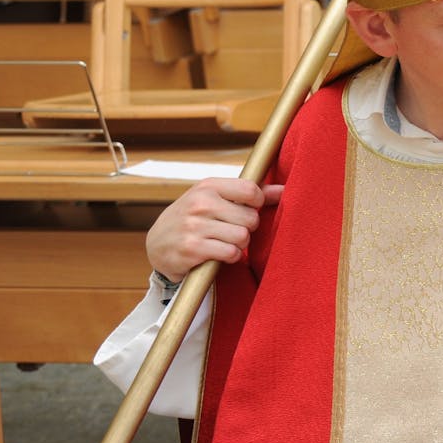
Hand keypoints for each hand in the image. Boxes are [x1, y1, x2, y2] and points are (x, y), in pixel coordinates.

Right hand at [146, 178, 283, 281]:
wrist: (157, 245)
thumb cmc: (194, 219)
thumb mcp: (215, 200)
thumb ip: (250, 195)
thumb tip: (284, 190)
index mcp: (208, 186)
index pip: (251, 190)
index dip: (257, 204)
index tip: (246, 210)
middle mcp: (200, 203)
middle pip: (250, 218)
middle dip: (247, 228)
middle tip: (231, 230)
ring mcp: (194, 226)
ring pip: (243, 236)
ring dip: (239, 245)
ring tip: (225, 242)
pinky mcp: (192, 248)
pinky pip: (231, 253)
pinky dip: (230, 257)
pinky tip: (219, 254)